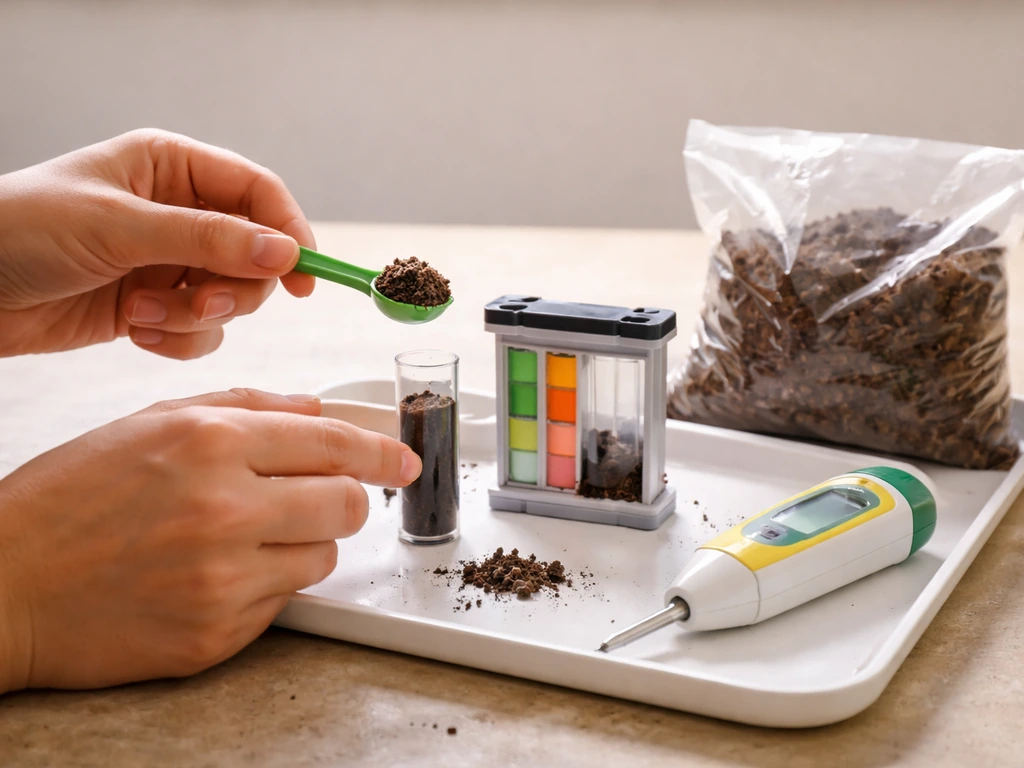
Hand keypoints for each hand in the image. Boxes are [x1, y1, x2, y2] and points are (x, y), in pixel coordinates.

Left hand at [0, 128, 316, 358]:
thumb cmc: (22, 230)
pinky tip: (137, 329)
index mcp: (172, 168)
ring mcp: (168, 261)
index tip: (302, 275)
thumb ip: (207, 238)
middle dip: (232, 286)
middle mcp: (178, 213)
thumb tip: (283, 252)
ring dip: (196, 315)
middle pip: (254, 253)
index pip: (258, 193)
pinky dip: (178, 338)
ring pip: (229, 297)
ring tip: (147, 314)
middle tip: (201, 302)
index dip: (288, 232)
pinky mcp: (155, 305)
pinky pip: (201, 330)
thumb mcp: (119, 226)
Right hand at [0, 388, 421, 692]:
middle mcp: (223, 508)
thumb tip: (313, 408)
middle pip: (347, 504)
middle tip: (318, 500)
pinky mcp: (216, 635)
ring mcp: (222, 578)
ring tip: (242, 537)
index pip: (333, 443)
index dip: (380, 452)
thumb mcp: (147, 423)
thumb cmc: (67, 500)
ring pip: (323, 558)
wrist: (3, 586)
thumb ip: (242, 407)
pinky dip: (264, 585)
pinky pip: (282, 605)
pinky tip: (212, 574)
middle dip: (345, 498)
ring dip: (302, 544)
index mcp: (208, 442)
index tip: (402, 461)